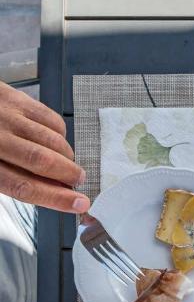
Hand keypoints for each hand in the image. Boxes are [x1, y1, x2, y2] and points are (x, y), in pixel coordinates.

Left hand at [0, 82, 89, 212]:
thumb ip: (9, 180)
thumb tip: (52, 190)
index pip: (24, 186)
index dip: (56, 198)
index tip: (78, 203)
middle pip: (43, 162)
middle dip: (69, 174)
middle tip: (78, 181)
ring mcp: (5, 116)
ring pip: (51, 140)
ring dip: (67, 155)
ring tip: (67, 162)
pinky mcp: (14, 98)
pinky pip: (50, 118)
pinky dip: (60, 133)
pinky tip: (55, 139)